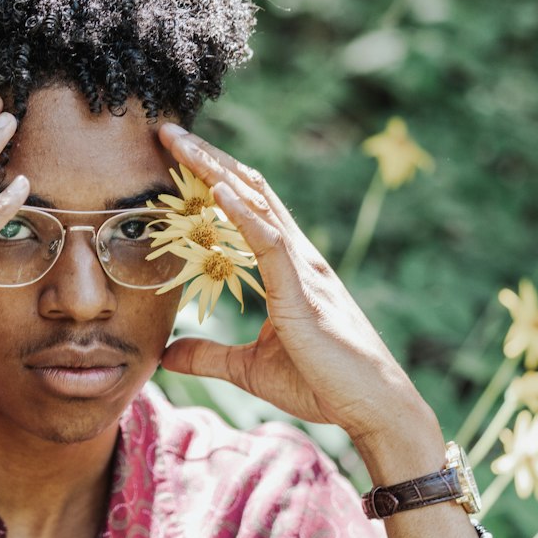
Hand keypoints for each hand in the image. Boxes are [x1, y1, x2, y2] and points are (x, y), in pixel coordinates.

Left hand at [157, 124, 426, 447]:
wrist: (371, 407)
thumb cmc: (322, 384)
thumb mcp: (248, 369)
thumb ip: (208, 356)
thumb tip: (166, 355)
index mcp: (287, 268)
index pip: (247, 208)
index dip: (212, 179)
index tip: (175, 156)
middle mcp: (297, 257)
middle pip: (249, 191)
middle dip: (208, 159)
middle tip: (168, 130)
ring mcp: (303, 270)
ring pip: (257, 204)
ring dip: (216, 171)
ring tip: (181, 144)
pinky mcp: (304, 292)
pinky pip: (271, 243)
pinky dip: (245, 213)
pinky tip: (219, 191)